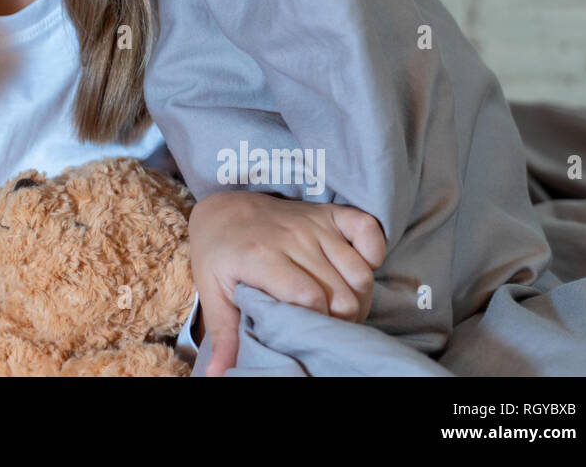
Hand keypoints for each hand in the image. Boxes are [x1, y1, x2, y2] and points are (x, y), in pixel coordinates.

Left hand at [187, 190, 386, 376]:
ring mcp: (313, 224)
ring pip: (360, 272)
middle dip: (338, 320)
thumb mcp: (212, 293)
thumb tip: (217, 375)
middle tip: (323, 326)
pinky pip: (368, 229)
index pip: (309, 298)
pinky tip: (352, 270)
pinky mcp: (329, 214)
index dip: (315, 323)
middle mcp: (292, 237)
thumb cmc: (219, 255)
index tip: (305, 332)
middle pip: (341, 294)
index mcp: (260, 256)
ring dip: (357, 298)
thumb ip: (224, 334)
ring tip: (337, 308)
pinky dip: (372, 254)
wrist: (224, 210)